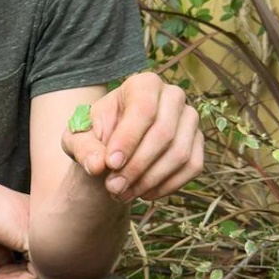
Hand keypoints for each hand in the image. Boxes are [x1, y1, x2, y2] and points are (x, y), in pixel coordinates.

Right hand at [0, 178, 37, 278]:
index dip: (18, 267)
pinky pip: (34, 272)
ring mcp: (42, 234)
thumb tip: (4, 268)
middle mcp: (45, 228)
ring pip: (39, 269)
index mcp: (38, 223)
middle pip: (39, 261)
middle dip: (16, 276)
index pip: (35, 252)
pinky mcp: (34, 242)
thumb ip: (3, 253)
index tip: (0, 274)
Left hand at [61, 72, 202, 201]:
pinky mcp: (199, 143)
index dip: (128, 139)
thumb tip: (97, 165)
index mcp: (143, 84)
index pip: (143, 109)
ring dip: (150, 180)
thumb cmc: (94, 136)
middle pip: (163, 133)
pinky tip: (143, 193)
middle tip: (113, 187)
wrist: (113, 147)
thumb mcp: (78, 139)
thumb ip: (84, 149)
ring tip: (122, 193)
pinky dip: (167, 185)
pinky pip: (192, 167)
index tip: (110, 164)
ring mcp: (190, 119)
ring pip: (179, 153)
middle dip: (137, 166)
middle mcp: (173, 96)